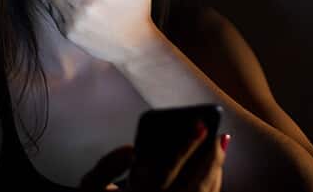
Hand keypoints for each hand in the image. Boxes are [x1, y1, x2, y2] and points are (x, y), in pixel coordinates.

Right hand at [78, 127, 230, 191]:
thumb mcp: (92, 187)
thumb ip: (106, 166)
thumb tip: (131, 151)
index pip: (165, 172)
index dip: (185, 148)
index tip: (200, 126)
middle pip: (192, 186)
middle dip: (209, 159)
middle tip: (220, 135)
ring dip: (215, 170)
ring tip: (220, 144)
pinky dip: (212, 183)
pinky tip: (215, 165)